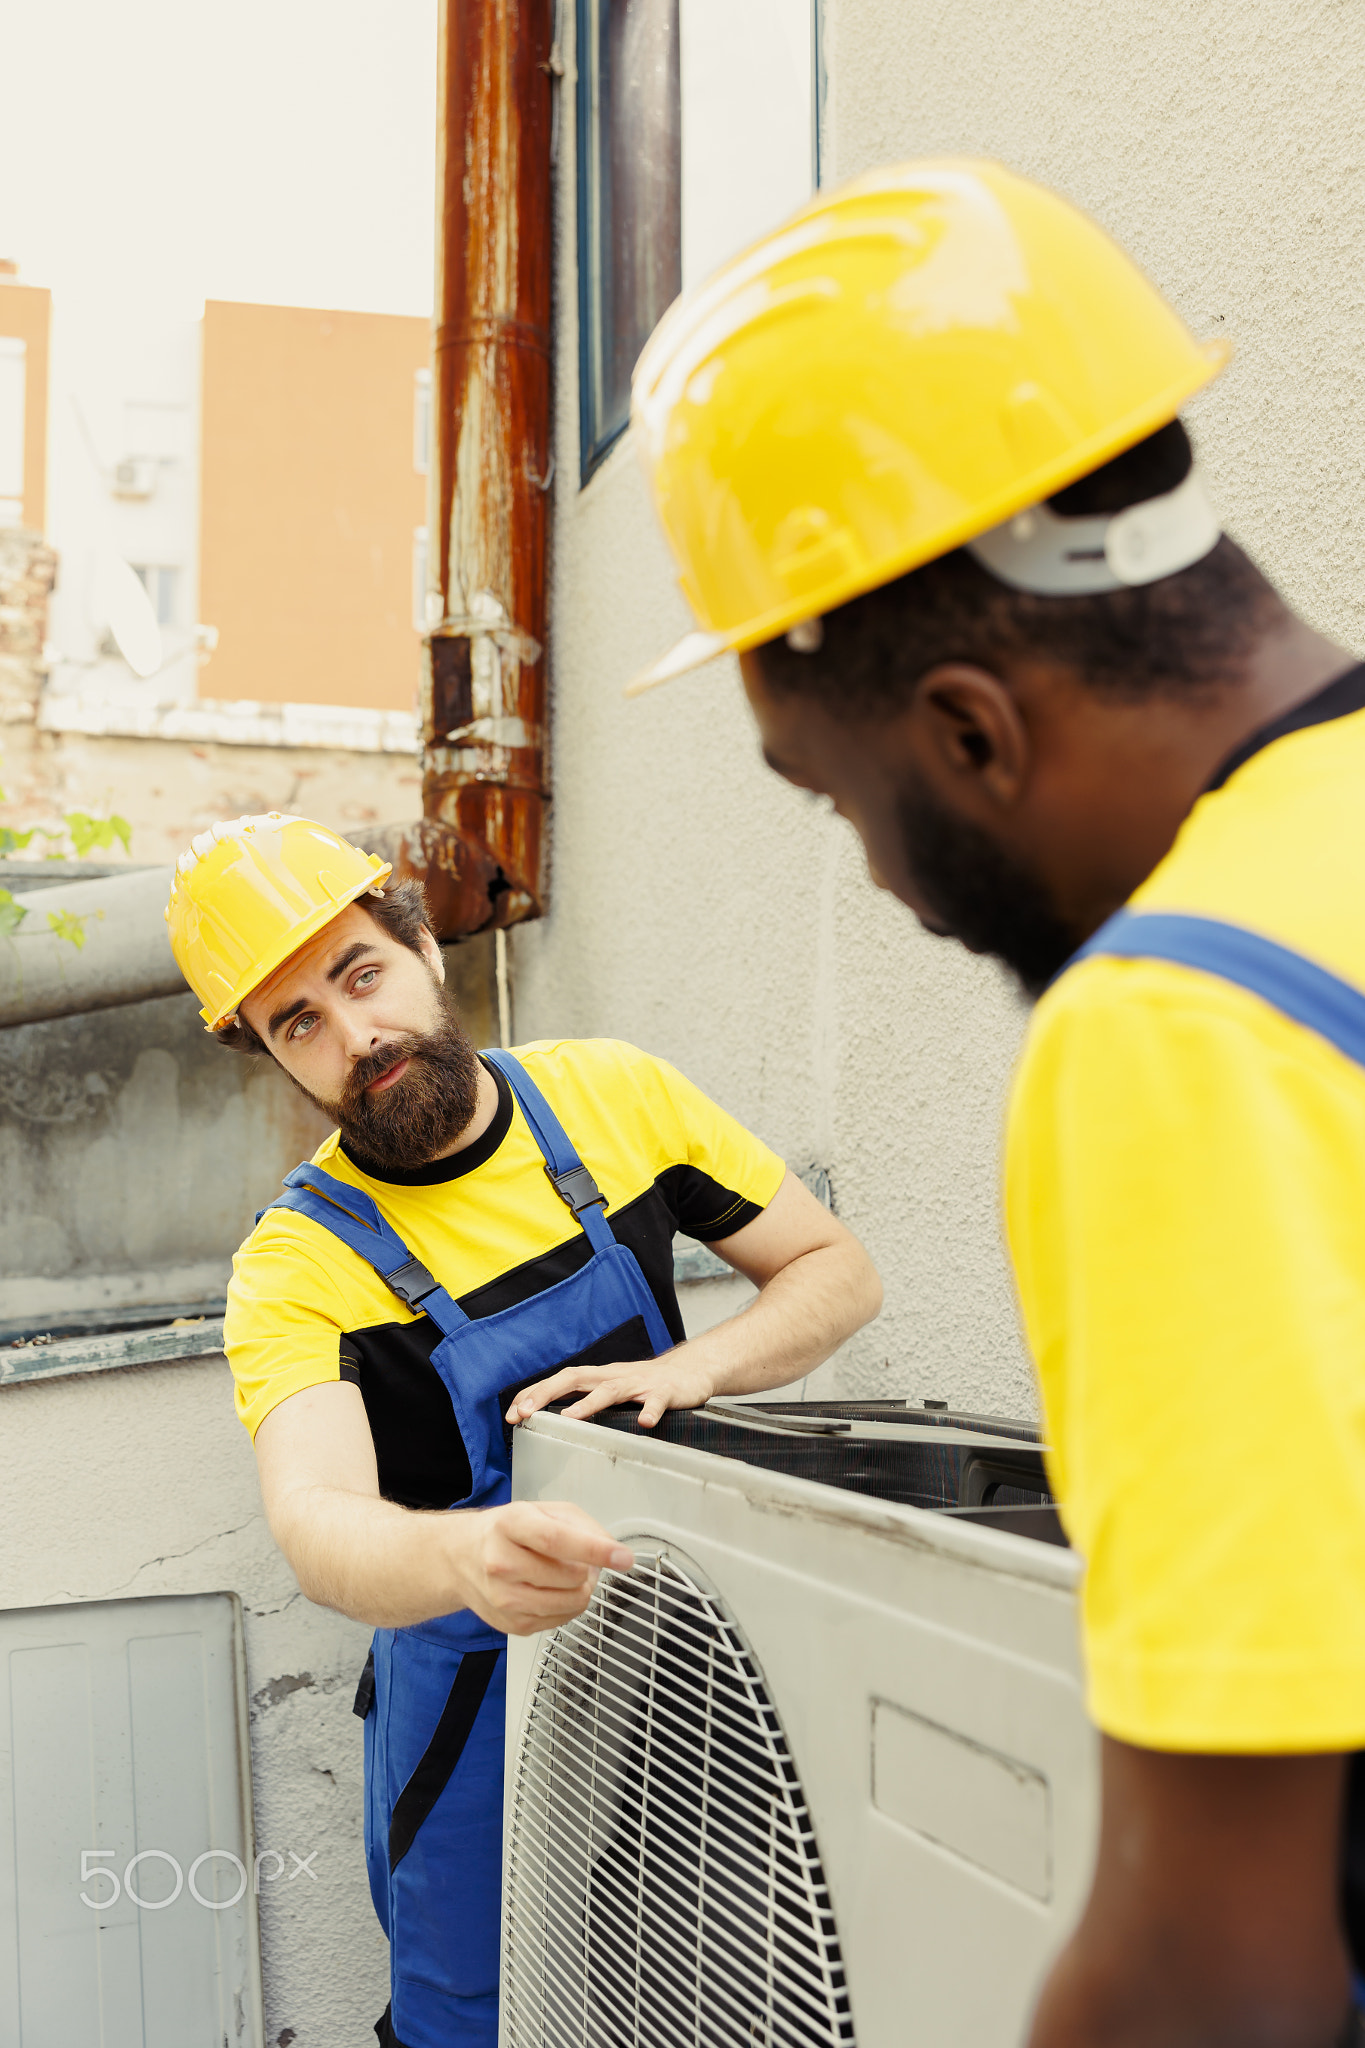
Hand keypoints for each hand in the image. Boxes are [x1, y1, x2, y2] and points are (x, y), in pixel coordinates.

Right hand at [452, 1501, 633, 1636]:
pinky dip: (566, 1606)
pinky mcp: (510, 1624)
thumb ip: (581, 1525)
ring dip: (581, 1590)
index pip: (556, 1540)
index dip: (595, 1550)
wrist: (461, 1558)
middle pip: (568, 1576)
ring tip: (568, 1576)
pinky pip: (560, 1621)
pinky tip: (551, 1591)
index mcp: (510, 1525)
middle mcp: (500, 1562)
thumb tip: (610, 1549)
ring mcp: (503, 1597)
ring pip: (569, 1603)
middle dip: (588, 1569)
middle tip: (580, 1560)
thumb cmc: (506, 1531)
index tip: (622, 1556)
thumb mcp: (542, 1510)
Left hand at [505, 1351, 716, 1429]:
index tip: (510, 1415)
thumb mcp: (612, 1390)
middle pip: (574, 1379)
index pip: (558, 1381)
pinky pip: (656, 1402)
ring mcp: (639, 1383)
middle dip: (545, 1394)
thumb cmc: (646, 1384)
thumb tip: (555, 1421)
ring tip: (571, 1419)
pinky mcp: (664, 1393)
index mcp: (598, 1378)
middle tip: (523, 1413)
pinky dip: (650, 1412)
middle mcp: (613, 1376)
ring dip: (589, 1404)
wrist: (691, 1370)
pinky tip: (645, 1424)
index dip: (533, 1394)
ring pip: (610, 1390)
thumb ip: (588, 1401)